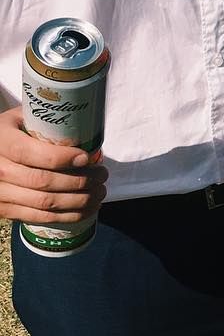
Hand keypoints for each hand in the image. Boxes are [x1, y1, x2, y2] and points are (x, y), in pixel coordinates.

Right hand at [0, 107, 107, 223]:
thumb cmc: (16, 131)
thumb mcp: (24, 117)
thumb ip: (48, 122)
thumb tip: (87, 125)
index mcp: (2, 142)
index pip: (30, 153)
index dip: (61, 158)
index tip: (86, 157)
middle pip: (42, 181)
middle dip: (79, 181)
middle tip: (102, 175)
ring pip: (44, 203)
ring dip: (79, 200)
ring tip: (100, 192)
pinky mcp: (4, 210)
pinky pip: (38, 217)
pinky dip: (67, 216)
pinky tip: (87, 209)